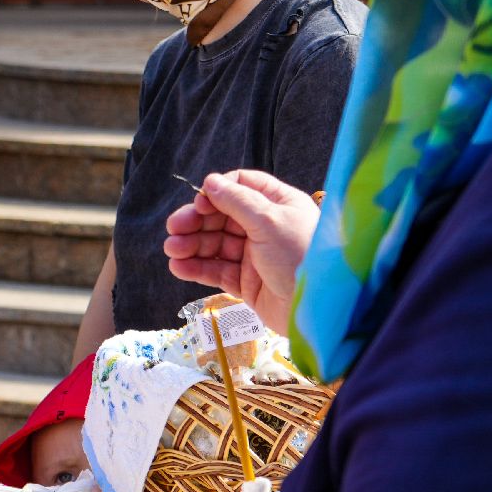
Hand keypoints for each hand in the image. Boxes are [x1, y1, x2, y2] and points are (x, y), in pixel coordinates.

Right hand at [162, 169, 317, 333]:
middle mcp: (265, 227)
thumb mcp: (270, 221)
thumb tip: (210, 182)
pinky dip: (196, 268)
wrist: (319, 310)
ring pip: (215, 244)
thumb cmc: (302, 257)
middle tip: (174, 229)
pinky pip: (216, 270)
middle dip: (196, 222)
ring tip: (172, 250)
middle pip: (222, 217)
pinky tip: (178, 267)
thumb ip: (238, 201)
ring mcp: (254, 256)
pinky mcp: (246, 283)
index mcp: (278, 204)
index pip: (241, 188)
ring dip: (191, 245)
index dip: (217, 193)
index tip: (200, 205)